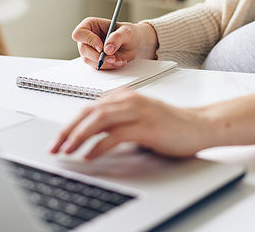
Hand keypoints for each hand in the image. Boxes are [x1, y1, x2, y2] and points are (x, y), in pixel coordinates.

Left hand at [49, 87, 254, 159]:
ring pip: (99, 120)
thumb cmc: (170, 125)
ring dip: (79, 136)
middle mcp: (129, 100)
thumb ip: (117, 123)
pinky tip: (91, 156)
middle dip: (68, 130)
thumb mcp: (139, 120)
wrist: (199, 126)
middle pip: (89, 112)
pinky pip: (116, 134)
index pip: (89, 108)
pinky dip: (100, 145)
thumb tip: (91, 138)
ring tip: (67, 151)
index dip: (70, 124)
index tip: (59, 140)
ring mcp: (138, 111)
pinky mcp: (147, 126)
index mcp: (125, 97)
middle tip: (55, 147)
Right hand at [72, 18, 158, 69]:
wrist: (137, 44)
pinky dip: (109, 66)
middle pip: (83, 49)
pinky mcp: (96, 60)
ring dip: (105, 63)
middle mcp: (88, 38)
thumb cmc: (130, 33)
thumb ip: (117, 37)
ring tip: (118, 59)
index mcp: (91, 25)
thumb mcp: (127, 31)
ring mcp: (91, 50)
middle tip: (112, 57)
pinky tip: (119, 62)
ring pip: (89, 60)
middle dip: (98, 56)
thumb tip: (107, 48)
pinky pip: (98, 67)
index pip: (79, 33)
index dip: (89, 41)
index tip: (101, 46)